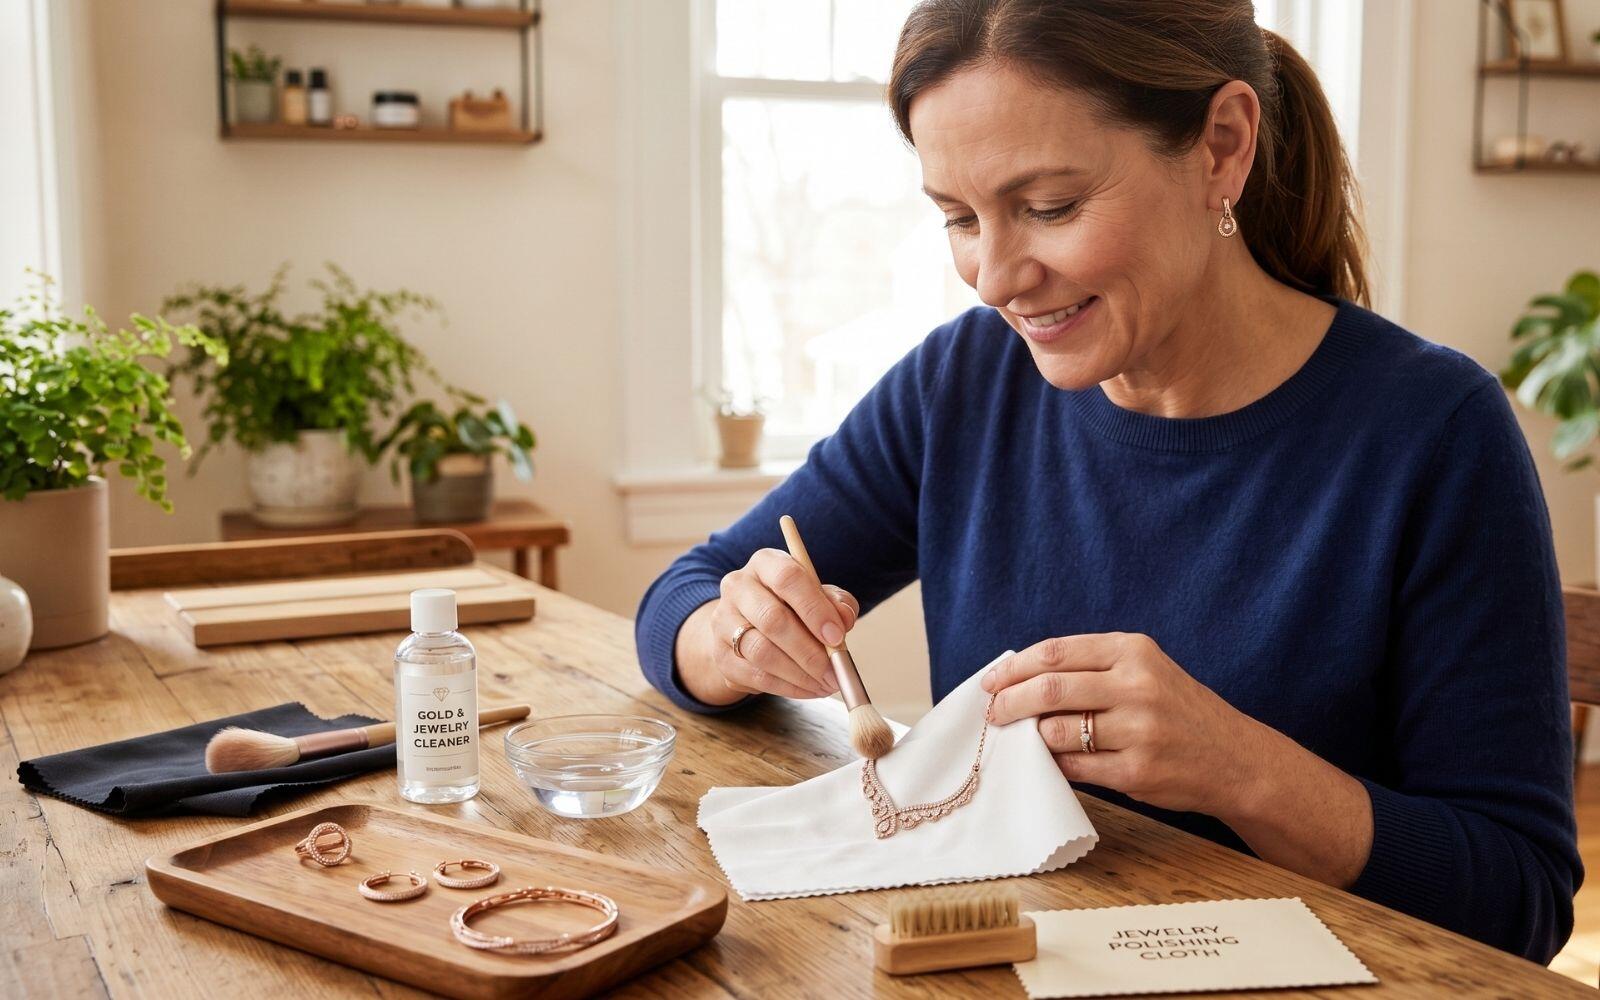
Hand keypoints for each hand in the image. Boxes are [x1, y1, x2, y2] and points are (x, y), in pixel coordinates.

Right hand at [678, 549, 859, 704]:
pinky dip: (788, 688)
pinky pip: (756, 676)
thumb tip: (844, 619)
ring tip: (826, 684)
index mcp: (765, 563)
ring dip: (800, 674)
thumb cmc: (791, 606)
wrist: (748, 624)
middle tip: (835, 672)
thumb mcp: (818, 595)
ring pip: (762, 652)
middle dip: (809, 651)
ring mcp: (723, 621)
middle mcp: (737, 587)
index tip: (837, 636)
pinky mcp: (721, 655)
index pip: (787, 578)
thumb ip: (836, 603)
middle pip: (772, 619)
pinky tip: (809, 689)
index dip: (814, 608)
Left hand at [981, 632, 1264, 815]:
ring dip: (1030, 737)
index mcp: (1133, 651)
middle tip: (992, 713)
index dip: (1014, 668)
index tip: (991, 681)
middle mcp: (1137, 685)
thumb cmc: (1177, 712)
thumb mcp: (1144, 671)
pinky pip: (1073, 766)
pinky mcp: (1136, 771)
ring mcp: (1138, 730)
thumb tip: (1018, 679)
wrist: (1236, 759)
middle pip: (1048, 689)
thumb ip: (1091, 669)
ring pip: (1055, 731)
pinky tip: (1051, 761)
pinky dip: (1054, 764)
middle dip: (1008, 702)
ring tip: (1023, 738)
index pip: (1055, 653)